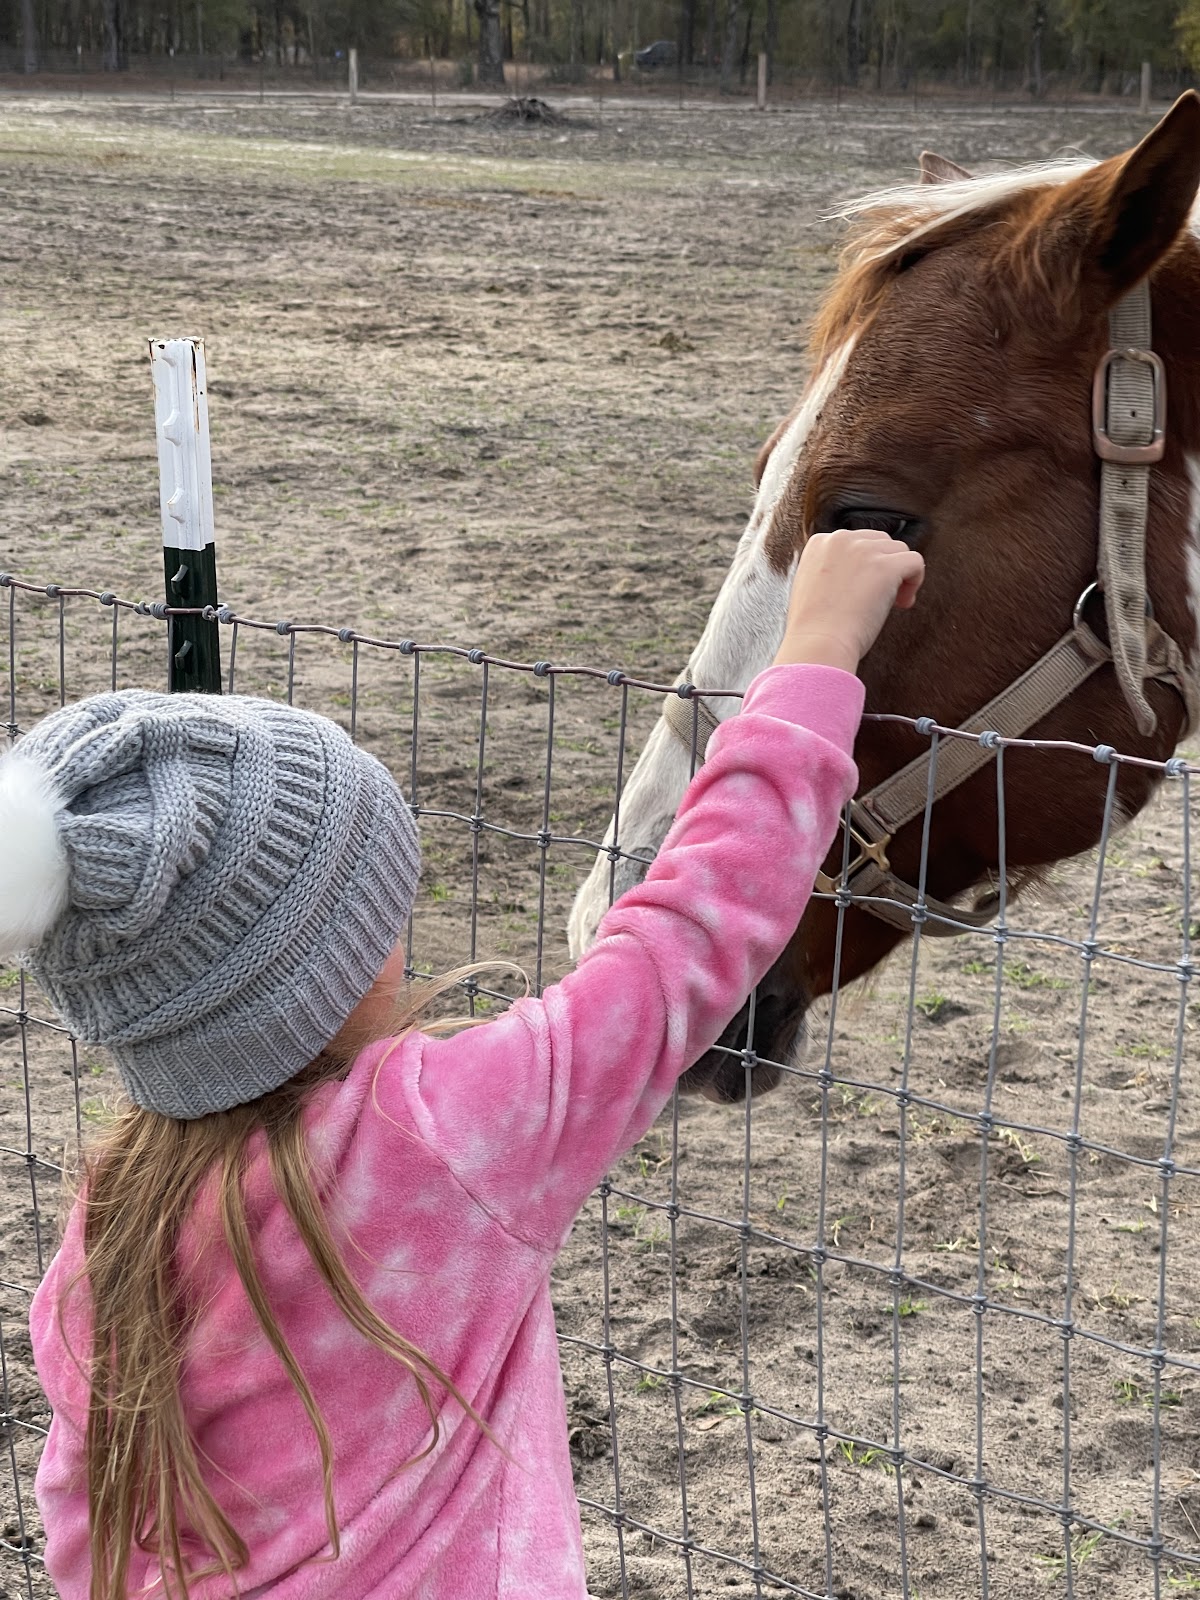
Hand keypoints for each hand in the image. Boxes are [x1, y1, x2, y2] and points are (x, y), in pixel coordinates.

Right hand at [772, 528, 924, 673]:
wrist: (818, 644)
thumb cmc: (815, 628)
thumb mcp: (812, 586)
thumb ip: (832, 570)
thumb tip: (861, 573)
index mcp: (820, 543)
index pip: (857, 541)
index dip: (867, 565)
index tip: (864, 589)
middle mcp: (841, 539)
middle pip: (881, 542)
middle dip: (885, 567)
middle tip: (880, 598)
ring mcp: (864, 550)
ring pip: (899, 551)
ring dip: (900, 576)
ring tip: (892, 604)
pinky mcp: (885, 566)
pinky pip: (915, 562)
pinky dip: (915, 581)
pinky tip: (903, 603)